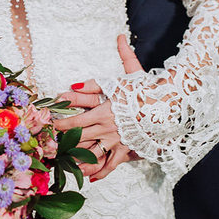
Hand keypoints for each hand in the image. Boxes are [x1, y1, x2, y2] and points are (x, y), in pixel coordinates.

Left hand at [53, 35, 141, 180]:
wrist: (174, 107)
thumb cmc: (150, 90)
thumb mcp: (129, 74)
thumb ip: (116, 60)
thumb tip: (115, 39)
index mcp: (104, 111)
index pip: (74, 120)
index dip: (57, 125)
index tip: (45, 127)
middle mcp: (108, 128)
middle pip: (79, 139)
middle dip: (61, 144)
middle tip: (46, 148)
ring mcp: (118, 141)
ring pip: (93, 154)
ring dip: (77, 161)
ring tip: (62, 166)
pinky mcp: (129, 150)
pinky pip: (113, 164)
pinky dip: (101, 172)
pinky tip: (91, 178)